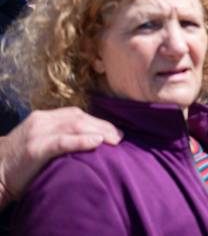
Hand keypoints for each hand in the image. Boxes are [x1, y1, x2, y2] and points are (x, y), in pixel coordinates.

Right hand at [0, 107, 121, 207]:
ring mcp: (37, 133)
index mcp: (43, 117)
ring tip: (115, 141)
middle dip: (103, 126)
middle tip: (120, 137)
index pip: (77, 113)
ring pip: (75, 125)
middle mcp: (42, 120)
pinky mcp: (35, 149)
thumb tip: (91, 140)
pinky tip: (98, 142)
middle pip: (79, 117)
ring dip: (99, 131)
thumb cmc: (19, 162)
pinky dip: (82, 140)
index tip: (114, 131)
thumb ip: (59, 136)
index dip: (98, 121)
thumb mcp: (40, 141)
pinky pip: (63, 141)